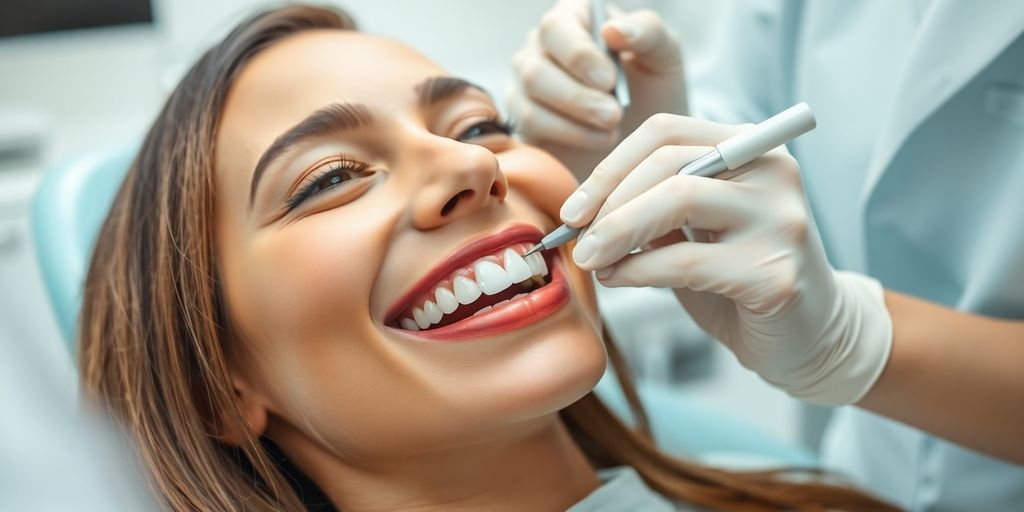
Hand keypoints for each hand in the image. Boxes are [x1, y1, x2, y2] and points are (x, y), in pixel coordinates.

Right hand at [508, 0, 686, 177]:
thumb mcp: (663, 54)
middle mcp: (540, 50)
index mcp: (571, 20)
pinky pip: (530, 133)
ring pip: (529, 106)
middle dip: (577, 98)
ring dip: (573, 123)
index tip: (609, 81)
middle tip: (614, 115)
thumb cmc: (653, 85)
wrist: (647, 136)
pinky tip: (599, 140)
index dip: (578, 56)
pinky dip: (568, 139)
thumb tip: (612, 29)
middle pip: (534, 71)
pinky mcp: (525, 125)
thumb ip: (646, 32)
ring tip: (613, 130)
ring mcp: (526, 89)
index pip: (555, 28)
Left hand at [562, 114, 892, 405]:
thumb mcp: (691, 229)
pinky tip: (618, 279)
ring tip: (591, 259)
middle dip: (607, 202)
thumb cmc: (737, 278)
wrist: (807, 337)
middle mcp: (773, 172)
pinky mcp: (776, 272)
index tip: (574, 209)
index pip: (665, 131)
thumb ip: (651, 205)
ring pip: (678, 200)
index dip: (609, 168)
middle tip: (574, 239)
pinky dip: (637, 269)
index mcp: (750, 146)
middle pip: (669, 163)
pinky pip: (685, 261)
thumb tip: (582, 209)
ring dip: (617, 231)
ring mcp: (781, 219)